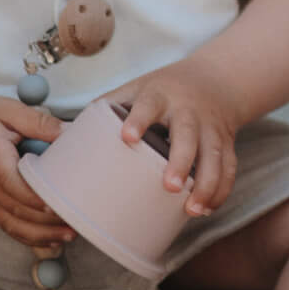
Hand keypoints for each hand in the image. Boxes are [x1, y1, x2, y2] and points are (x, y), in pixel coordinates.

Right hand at [0, 94, 71, 247]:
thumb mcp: (5, 109)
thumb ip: (38, 122)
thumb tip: (71, 133)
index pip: (13, 184)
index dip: (37, 197)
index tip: (62, 201)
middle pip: (17, 209)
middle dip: (48, 219)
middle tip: (80, 218)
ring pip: (12, 224)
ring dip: (42, 235)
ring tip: (70, 235)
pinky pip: (9, 225)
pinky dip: (30, 237)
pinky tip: (53, 240)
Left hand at [102, 62, 242, 214]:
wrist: (216, 79)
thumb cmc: (163, 91)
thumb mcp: (135, 89)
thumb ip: (105, 110)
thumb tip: (60, 137)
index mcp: (160, 95)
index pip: (149, 104)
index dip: (139, 119)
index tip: (127, 137)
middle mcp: (188, 110)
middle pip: (188, 134)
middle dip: (181, 160)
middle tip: (170, 186)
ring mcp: (210, 127)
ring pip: (214, 155)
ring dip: (207, 184)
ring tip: (193, 210)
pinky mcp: (226, 143)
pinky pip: (229, 168)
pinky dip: (221, 189)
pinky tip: (208, 208)